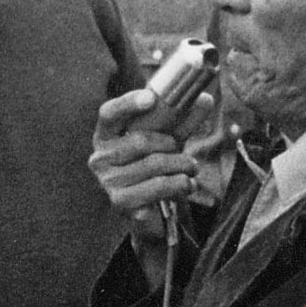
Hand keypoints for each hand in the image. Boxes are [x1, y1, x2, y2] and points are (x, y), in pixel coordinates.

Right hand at [89, 87, 212, 247]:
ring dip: (182, 166)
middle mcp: (100, 157)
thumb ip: (183, 120)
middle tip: (189, 154)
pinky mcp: (121, 201)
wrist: (149, 208)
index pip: (109, 113)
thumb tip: (205, 98)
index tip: (151, 98)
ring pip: (153, 164)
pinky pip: (159, 186)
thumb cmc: (154, 165)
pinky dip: (180, 184)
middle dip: (171, 145)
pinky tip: (187, 185)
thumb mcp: (167, 140)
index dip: (128, 104)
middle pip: (140, 141)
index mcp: (106, 134)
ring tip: (192, 169)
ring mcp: (107, 181)